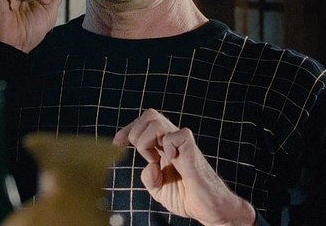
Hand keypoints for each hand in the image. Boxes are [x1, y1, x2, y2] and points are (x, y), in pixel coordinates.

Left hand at [113, 109, 255, 225]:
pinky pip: (179, 134)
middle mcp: (172, 141)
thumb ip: (148, 178)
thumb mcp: (158, 190)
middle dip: (135, 133)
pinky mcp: (193, 151)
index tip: (116, 145)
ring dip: (146, 141)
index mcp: (163, 147)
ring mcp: (182, 144)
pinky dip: (169, 146)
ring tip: (154, 159)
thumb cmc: (187, 197)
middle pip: (149, 115)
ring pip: (156, 121)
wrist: (209, 209)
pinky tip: (172, 159)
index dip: (127, 130)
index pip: (143, 123)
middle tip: (143, 156)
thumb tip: (150, 165)